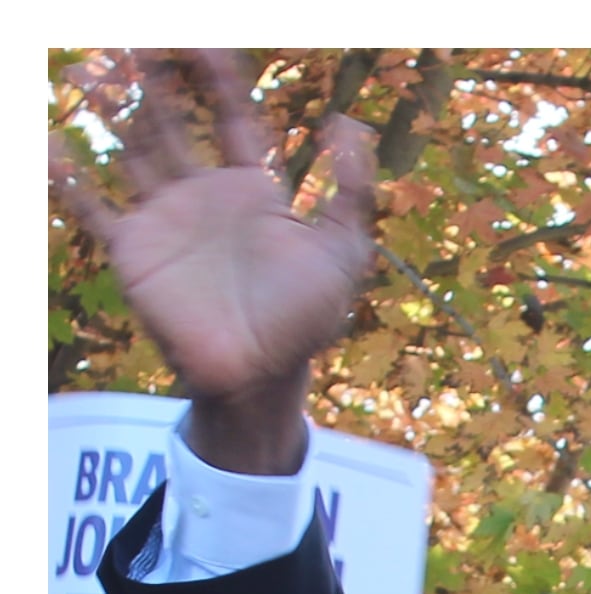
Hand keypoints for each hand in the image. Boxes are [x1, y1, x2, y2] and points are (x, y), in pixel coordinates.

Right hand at [53, 51, 378, 467]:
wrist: (261, 372)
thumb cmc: (307, 317)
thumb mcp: (344, 250)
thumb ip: (350, 189)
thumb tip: (344, 121)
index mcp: (253, 190)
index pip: (232, 116)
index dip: (218, 77)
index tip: (204, 39)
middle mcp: (203, 196)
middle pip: (172, 121)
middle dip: (154, 80)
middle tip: (136, 36)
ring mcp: (165, 220)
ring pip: (130, 149)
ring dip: (110, 109)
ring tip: (90, 67)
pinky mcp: (133, 250)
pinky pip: (92, 206)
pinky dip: (69, 177)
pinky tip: (52, 142)